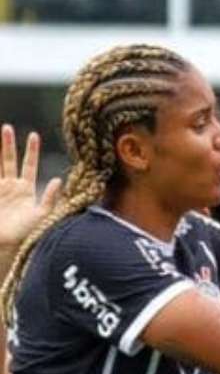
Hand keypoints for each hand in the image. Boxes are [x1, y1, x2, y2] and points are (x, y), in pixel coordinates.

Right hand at [0, 125, 61, 254]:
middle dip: (9, 144)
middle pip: (8, 160)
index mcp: (26, 191)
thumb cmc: (27, 234)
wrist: (6, 245)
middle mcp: (10, 187)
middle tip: (8, 128)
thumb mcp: (43, 215)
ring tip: (1, 131)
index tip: (33, 135)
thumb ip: (51, 198)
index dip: (31, 151)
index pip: (28, 166)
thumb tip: (59, 179)